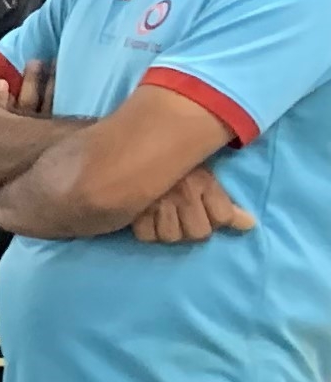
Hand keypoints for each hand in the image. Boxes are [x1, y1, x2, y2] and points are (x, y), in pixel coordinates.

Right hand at [128, 165, 256, 245]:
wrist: (135, 145)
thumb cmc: (176, 163)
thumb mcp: (205, 177)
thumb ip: (225, 204)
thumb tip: (249, 225)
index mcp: (203, 182)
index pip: (223, 217)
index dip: (218, 218)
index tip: (211, 211)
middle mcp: (183, 195)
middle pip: (199, 232)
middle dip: (194, 227)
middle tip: (186, 216)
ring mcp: (157, 203)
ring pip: (172, 236)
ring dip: (170, 231)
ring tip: (166, 218)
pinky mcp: (132, 210)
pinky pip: (146, 235)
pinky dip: (147, 231)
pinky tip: (148, 220)